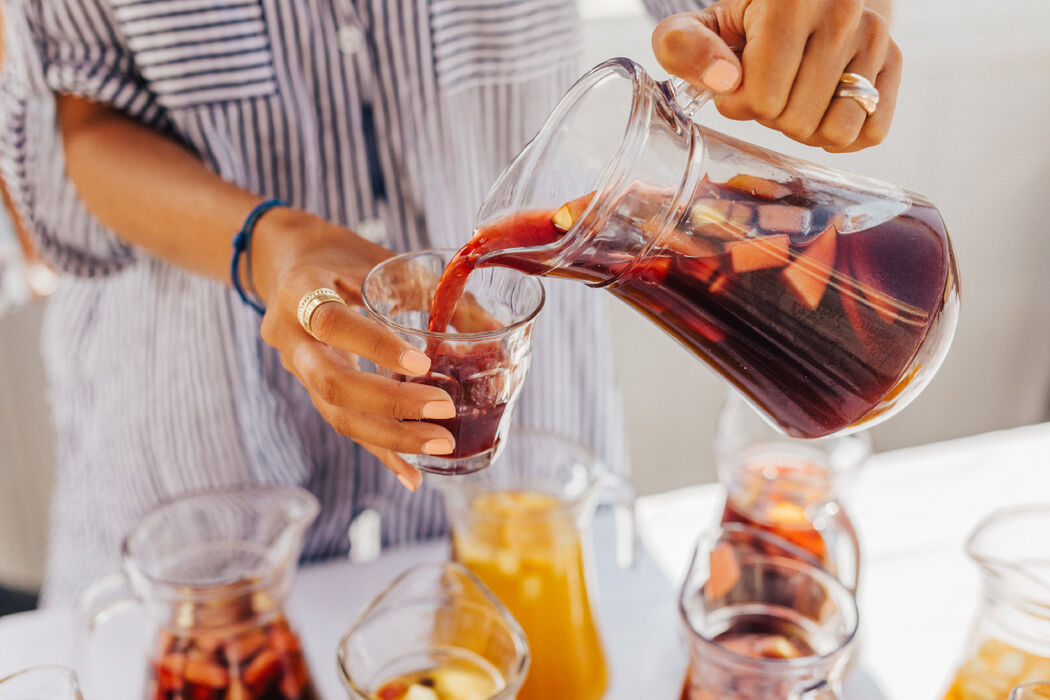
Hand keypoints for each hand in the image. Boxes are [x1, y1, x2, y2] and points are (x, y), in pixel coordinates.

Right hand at [251, 208, 458, 490]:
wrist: (286, 264)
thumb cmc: (341, 256)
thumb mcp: (380, 260)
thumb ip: (431, 291)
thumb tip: (496, 328)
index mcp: (300, 290)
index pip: (332, 323)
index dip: (375, 346)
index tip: (423, 363)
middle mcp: (289, 336)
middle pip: (331, 382)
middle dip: (390, 403)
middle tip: (444, 409)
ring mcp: (295, 369)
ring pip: (336, 414)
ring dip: (390, 436)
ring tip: (441, 444)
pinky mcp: (311, 392)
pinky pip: (345, 425)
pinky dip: (381, 451)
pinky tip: (412, 474)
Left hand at [651, 0, 899, 151]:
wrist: (804, 0)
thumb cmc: (745, 23)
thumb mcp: (700, 26)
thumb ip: (684, 47)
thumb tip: (725, 81)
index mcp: (789, 1)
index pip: (762, 98)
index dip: (740, 105)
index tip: (738, 81)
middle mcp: (842, 12)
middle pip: (797, 120)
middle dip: (773, 117)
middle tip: (769, 87)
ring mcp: (874, 36)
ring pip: (838, 130)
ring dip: (809, 130)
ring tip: (796, 99)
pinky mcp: (893, 60)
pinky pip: (872, 132)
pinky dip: (843, 136)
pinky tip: (823, 110)